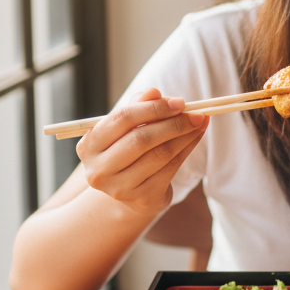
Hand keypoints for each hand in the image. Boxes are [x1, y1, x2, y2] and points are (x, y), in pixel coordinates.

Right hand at [76, 87, 207, 216]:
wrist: (131, 191)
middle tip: (197, 113)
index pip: (122, 119)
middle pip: (141, 139)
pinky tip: (196, 136)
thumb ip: (139, 106)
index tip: (180, 102)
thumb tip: (154, 92)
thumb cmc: (128, 150)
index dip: (154, 108)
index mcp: (89, 145)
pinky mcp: (142, 197)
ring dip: (185, 135)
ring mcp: (119, 187)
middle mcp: (99, 169)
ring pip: (160, 154)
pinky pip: (171, 168)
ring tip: (200, 122)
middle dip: (174, 123)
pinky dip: (187, 149)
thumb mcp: (127, 128)